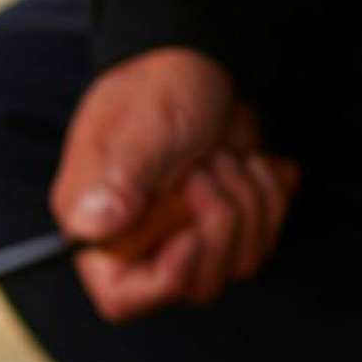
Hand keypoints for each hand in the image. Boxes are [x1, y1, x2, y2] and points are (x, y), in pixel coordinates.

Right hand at [51, 48, 299, 320]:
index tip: (189, 230)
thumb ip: (117, 182)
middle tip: (206, 169)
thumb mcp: (138, 133)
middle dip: (219, 222)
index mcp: (100, 230)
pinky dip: (270, 198)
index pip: (123, 299)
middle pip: (194, 285)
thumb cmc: (155, 93)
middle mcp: (139, 243)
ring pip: (237, 264)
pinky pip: (263, 242)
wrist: (193, 63)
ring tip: (224, 156)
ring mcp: (184, 237)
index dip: (167, 278)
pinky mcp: (223, 225)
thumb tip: (91, 227)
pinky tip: (252, 162)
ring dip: (248, 203)